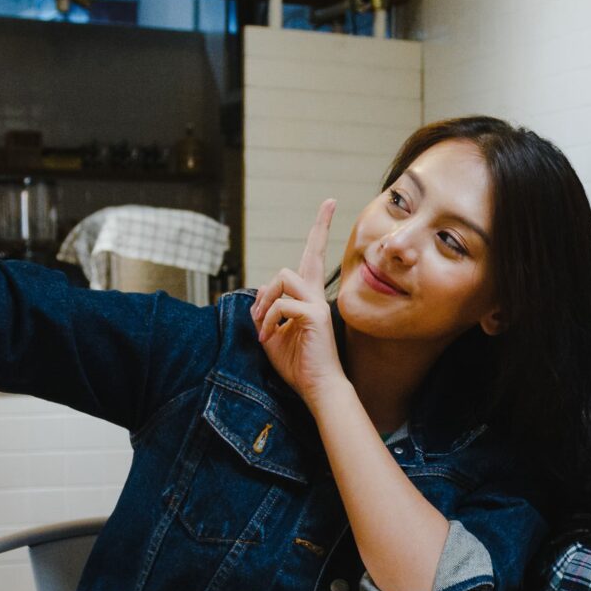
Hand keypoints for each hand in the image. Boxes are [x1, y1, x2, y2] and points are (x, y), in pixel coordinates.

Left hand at [255, 201, 344, 404]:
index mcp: (309, 299)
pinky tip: (269, 337)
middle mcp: (317, 296)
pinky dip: (268, 320)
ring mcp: (318, 305)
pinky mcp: (314, 316)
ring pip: (284, 277)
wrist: (317, 388)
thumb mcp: (272, 333)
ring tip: (264, 325)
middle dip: (313, 234)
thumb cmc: (297, 364)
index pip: (314, 258)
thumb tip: (259, 295)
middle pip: (305, 257)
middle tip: (310, 235)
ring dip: (266, 300)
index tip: (330, 202)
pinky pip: (281, 304)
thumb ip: (265, 311)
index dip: (321, 229)